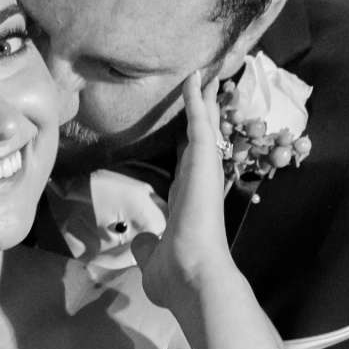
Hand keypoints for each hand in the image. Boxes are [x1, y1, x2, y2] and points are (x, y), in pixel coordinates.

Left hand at [136, 73, 234, 316]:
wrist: (193, 277)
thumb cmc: (175, 274)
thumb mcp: (153, 257)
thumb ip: (147, 245)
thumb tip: (140, 241)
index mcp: (187, 200)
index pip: (188, 164)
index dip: (190, 143)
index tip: (193, 127)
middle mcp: (199, 181)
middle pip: (201, 138)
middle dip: (204, 113)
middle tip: (208, 87)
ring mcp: (204, 169)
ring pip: (204, 125)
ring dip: (205, 99)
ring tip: (207, 71)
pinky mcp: (204, 161)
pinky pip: (200, 122)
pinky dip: (196, 100)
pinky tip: (194, 76)